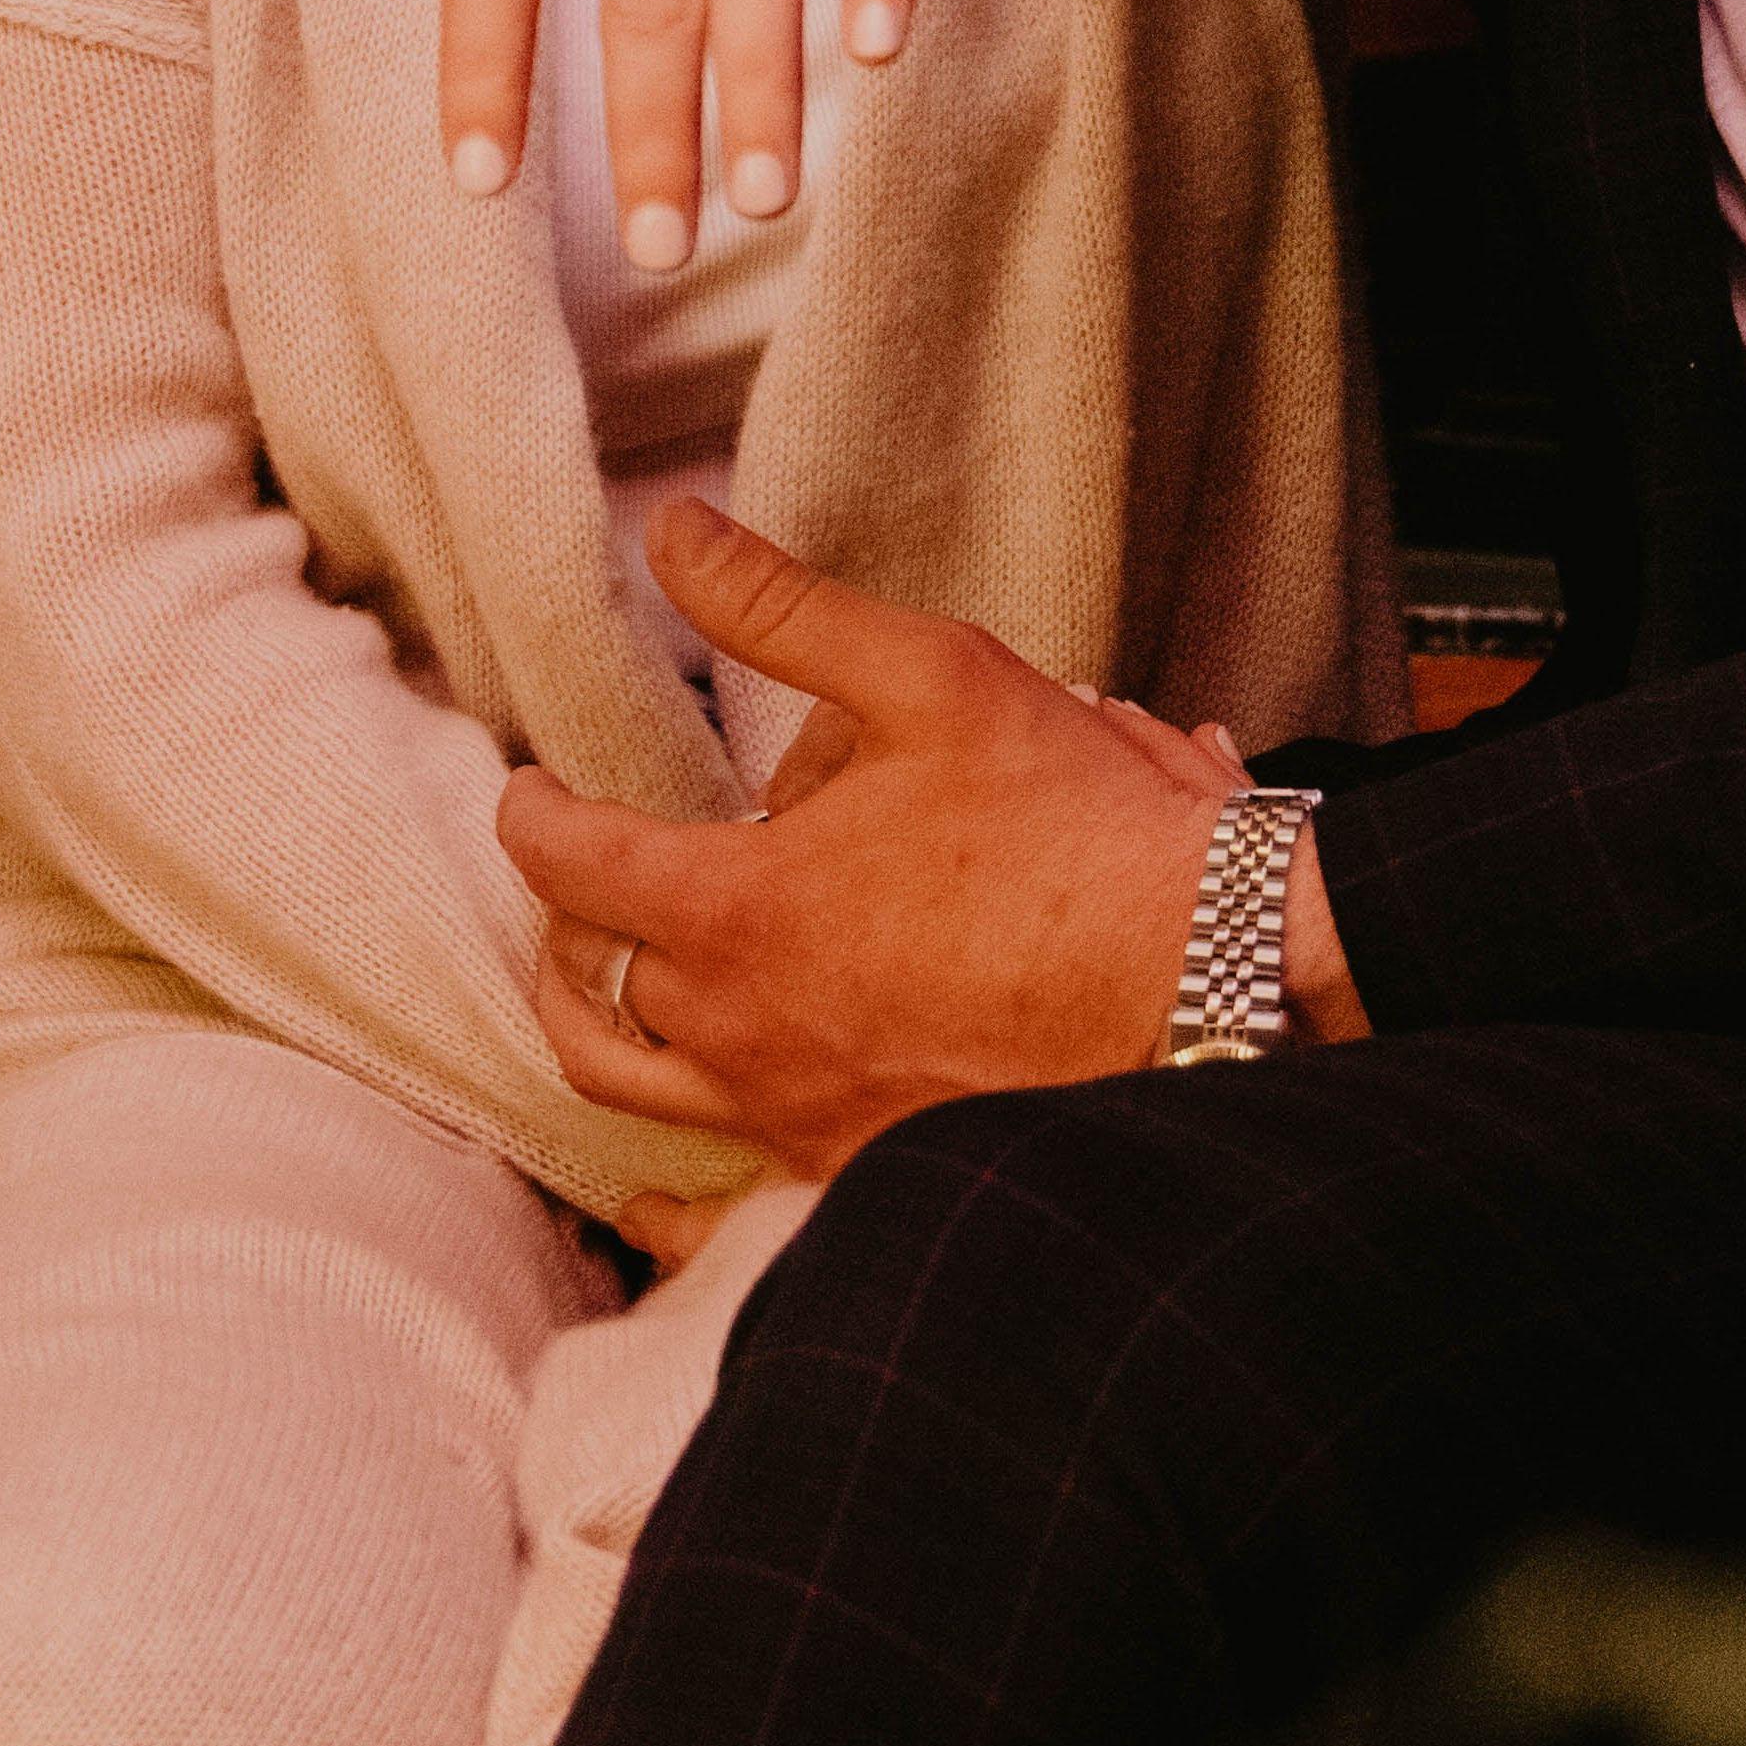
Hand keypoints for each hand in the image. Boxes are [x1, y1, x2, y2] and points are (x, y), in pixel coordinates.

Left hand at [505, 501, 1358, 1176]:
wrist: (1215, 979)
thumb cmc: (1078, 830)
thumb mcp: (933, 679)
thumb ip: (784, 609)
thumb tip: (675, 534)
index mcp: (739, 910)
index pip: (571, 863)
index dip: (534, 816)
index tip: (531, 791)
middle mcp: (743, 1032)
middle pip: (583, 988)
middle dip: (563, 926)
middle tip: (579, 883)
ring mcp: (797, 1118)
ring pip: (632, 1092)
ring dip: (596, 1030)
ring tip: (608, 987)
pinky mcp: (857, 1175)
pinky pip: (718, 1212)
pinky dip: (664, 1203)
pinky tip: (649, 1200)